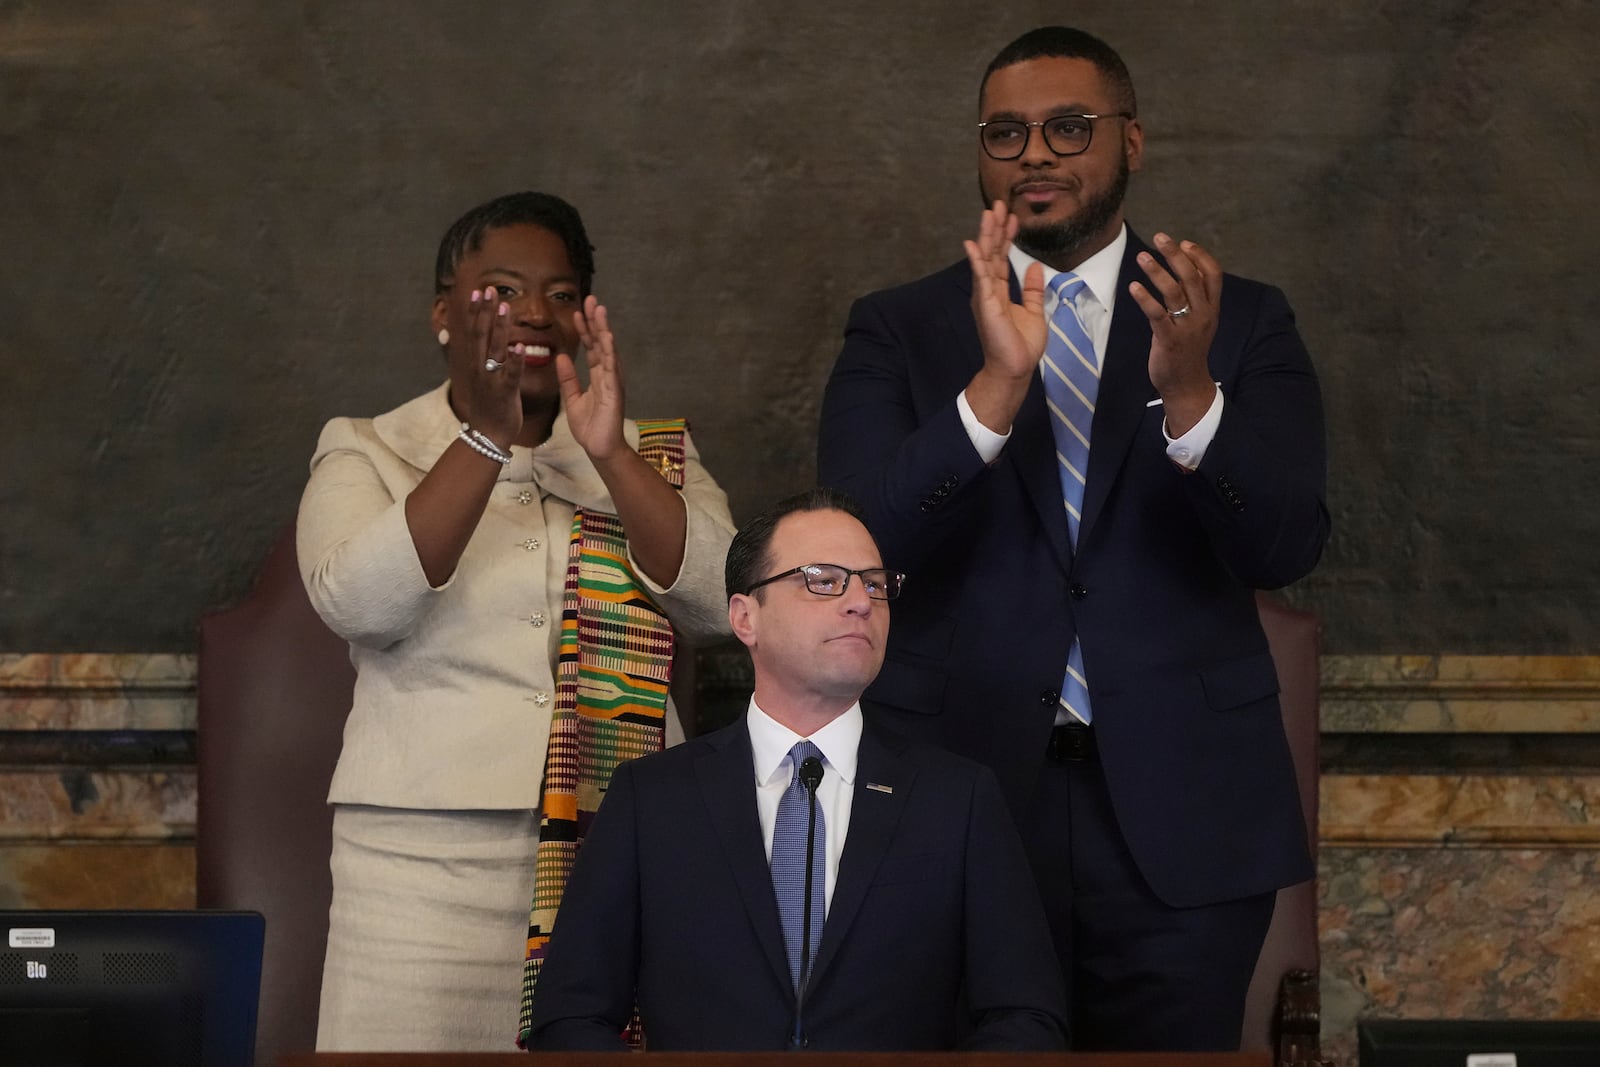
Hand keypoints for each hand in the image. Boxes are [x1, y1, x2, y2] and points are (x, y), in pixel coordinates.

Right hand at [455, 286, 523, 447]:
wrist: (486, 436)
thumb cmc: (489, 406)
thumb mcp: (482, 378)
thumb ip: (483, 358)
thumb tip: (482, 341)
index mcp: (476, 363)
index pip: (475, 332)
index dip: (476, 311)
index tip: (479, 291)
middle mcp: (480, 368)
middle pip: (481, 334)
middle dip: (485, 311)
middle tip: (489, 289)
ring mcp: (491, 379)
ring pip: (495, 349)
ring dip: (500, 327)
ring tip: (505, 307)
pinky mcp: (504, 393)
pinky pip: (510, 374)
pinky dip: (514, 360)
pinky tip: (520, 346)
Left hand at [557, 295, 628, 461]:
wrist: (599, 449)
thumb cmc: (590, 427)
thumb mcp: (572, 399)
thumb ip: (568, 378)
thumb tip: (560, 356)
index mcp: (598, 375)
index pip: (591, 346)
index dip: (585, 329)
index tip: (578, 311)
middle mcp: (607, 374)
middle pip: (601, 342)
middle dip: (595, 320)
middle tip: (590, 299)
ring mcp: (613, 381)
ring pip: (608, 349)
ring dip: (604, 328)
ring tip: (599, 309)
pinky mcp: (615, 391)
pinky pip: (612, 367)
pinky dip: (610, 351)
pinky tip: (606, 336)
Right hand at [963, 200, 1046, 380]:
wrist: (1015, 368)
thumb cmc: (1021, 346)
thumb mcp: (1034, 311)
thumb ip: (1033, 289)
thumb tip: (1034, 267)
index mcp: (999, 291)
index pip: (1002, 258)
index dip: (1007, 236)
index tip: (1013, 217)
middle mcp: (988, 290)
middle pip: (991, 252)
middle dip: (995, 228)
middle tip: (999, 204)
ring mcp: (985, 296)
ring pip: (985, 259)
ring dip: (987, 235)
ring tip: (990, 212)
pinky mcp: (985, 304)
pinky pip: (980, 277)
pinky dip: (976, 260)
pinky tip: (972, 244)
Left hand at [1129, 233, 1222, 430]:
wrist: (1187, 385)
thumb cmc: (1189, 350)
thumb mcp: (1200, 322)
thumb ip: (1195, 299)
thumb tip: (1183, 271)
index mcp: (1211, 308)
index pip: (1213, 274)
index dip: (1199, 256)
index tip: (1184, 243)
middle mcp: (1203, 315)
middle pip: (1192, 277)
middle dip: (1175, 255)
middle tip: (1160, 238)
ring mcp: (1187, 327)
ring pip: (1175, 292)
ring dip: (1157, 271)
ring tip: (1142, 257)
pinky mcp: (1168, 339)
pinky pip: (1157, 314)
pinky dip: (1145, 298)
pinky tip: (1133, 287)